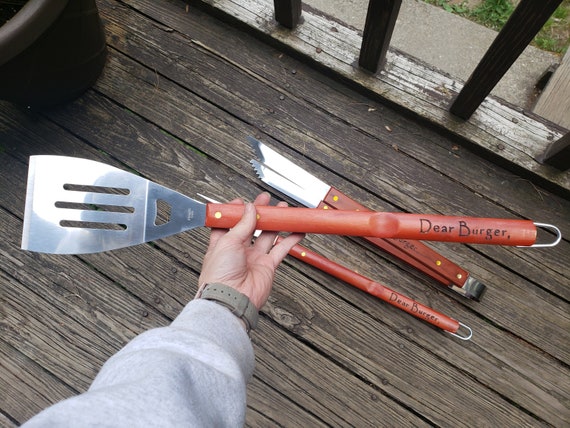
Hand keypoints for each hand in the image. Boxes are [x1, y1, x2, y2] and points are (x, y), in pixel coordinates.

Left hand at [198, 192, 304, 308]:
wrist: (231, 298)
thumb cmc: (219, 276)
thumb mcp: (227, 242)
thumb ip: (242, 224)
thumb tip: (249, 209)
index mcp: (222, 244)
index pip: (229, 223)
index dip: (236, 212)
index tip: (243, 202)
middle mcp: (238, 251)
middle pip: (251, 227)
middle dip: (260, 213)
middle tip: (267, 202)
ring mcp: (254, 258)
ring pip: (268, 235)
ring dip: (276, 223)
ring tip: (283, 211)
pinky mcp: (267, 266)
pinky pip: (281, 249)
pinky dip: (291, 239)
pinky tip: (297, 230)